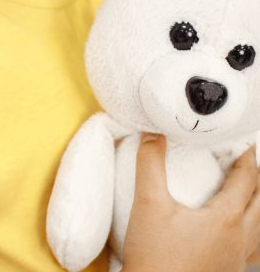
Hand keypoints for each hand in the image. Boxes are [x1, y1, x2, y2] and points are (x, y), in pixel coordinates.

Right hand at [122, 133, 259, 271]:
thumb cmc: (153, 257)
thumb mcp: (148, 205)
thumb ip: (150, 166)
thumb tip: (153, 137)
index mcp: (225, 219)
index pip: (246, 180)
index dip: (247, 159)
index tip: (245, 146)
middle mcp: (239, 239)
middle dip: (257, 179)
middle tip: (248, 164)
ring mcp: (236, 260)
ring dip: (258, 206)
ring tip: (251, 196)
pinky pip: (252, 250)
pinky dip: (253, 234)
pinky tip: (241, 236)